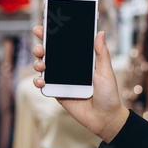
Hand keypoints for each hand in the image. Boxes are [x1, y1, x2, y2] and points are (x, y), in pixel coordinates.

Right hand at [32, 26, 128, 142]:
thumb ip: (101, 53)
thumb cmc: (109, 95)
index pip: (63, 45)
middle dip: (41, 48)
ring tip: (42, 65)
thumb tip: (100, 33)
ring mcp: (61, 80)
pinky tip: (42, 81)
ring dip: (38, 63)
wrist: (105, 119)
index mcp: (79, 60)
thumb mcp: (106, 72)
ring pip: (43, 68)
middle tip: (41, 48)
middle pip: (49, 54)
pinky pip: (43, 85)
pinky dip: (38, 82)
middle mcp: (68, 69)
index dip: (51, 36)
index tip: (42, 28)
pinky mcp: (57, 93)